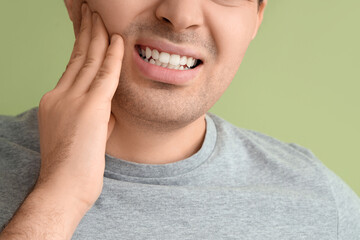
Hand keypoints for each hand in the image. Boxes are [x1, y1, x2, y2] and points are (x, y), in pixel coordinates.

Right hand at [36, 3, 123, 210]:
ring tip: (102, 15)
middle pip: (78, 55)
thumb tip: (109, 101)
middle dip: (87, 30)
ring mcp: (72, 100)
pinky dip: (113, 57)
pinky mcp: (89, 109)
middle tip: (92, 10)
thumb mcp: (84, 132)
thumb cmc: (74, 165)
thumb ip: (96, 112)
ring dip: (98, 35)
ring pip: (89, 60)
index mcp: (57, 99)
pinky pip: (104, 76)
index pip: (72, 65)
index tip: (88, 29)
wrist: (63, 187)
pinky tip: (118, 40)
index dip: (82, 44)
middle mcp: (60, 95)